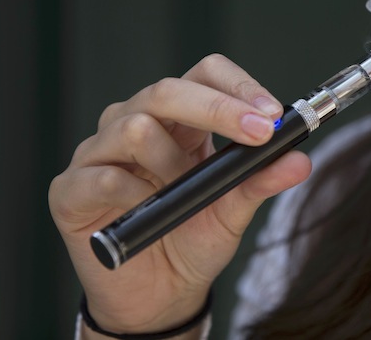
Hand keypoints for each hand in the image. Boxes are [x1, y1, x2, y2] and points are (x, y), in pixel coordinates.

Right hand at [49, 54, 310, 333]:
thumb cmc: (193, 240)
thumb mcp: (234, 210)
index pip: (204, 75)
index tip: (271, 114)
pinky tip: (150, 213)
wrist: (159, 296)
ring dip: (171, 163)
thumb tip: (299, 161)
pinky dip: (136, 196)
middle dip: (218, 109)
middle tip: (257, 134)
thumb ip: (261, 182)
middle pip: (167, 90)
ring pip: (134, 126)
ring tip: (184, 194)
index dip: (237, 86)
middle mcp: (135, 122)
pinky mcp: (71, 190)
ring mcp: (99, 153)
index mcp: (180, 119)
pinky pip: (103, 177)